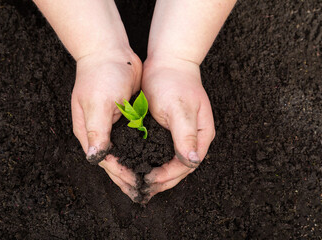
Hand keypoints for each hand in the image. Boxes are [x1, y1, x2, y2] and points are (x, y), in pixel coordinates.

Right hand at [71, 50, 142, 201]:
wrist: (110, 51)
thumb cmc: (101, 74)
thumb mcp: (98, 102)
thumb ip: (96, 130)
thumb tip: (94, 157)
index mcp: (88, 131)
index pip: (106, 160)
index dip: (121, 175)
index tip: (137, 187)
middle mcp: (99, 131)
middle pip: (114, 161)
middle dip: (128, 177)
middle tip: (144, 193)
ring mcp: (112, 125)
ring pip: (125, 152)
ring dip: (135, 166)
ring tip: (148, 182)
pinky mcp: (124, 117)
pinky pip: (133, 139)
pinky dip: (140, 151)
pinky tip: (151, 158)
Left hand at [141, 57, 214, 202]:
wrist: (166, 63)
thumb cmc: (174, 82)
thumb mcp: (179, 107)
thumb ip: (185, 134)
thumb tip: (192, 161)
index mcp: (201, 136)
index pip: (187, 165)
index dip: (168, 175)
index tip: (149, 179)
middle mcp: (193, 139)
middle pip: (179, 169)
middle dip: (161, 181)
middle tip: (142, 188)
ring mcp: (181, 136)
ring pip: (170, 163)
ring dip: (156, 175)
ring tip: (139, 183)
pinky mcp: (168, 132)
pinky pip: (161, 152)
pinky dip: (151, 161)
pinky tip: (139, 165)